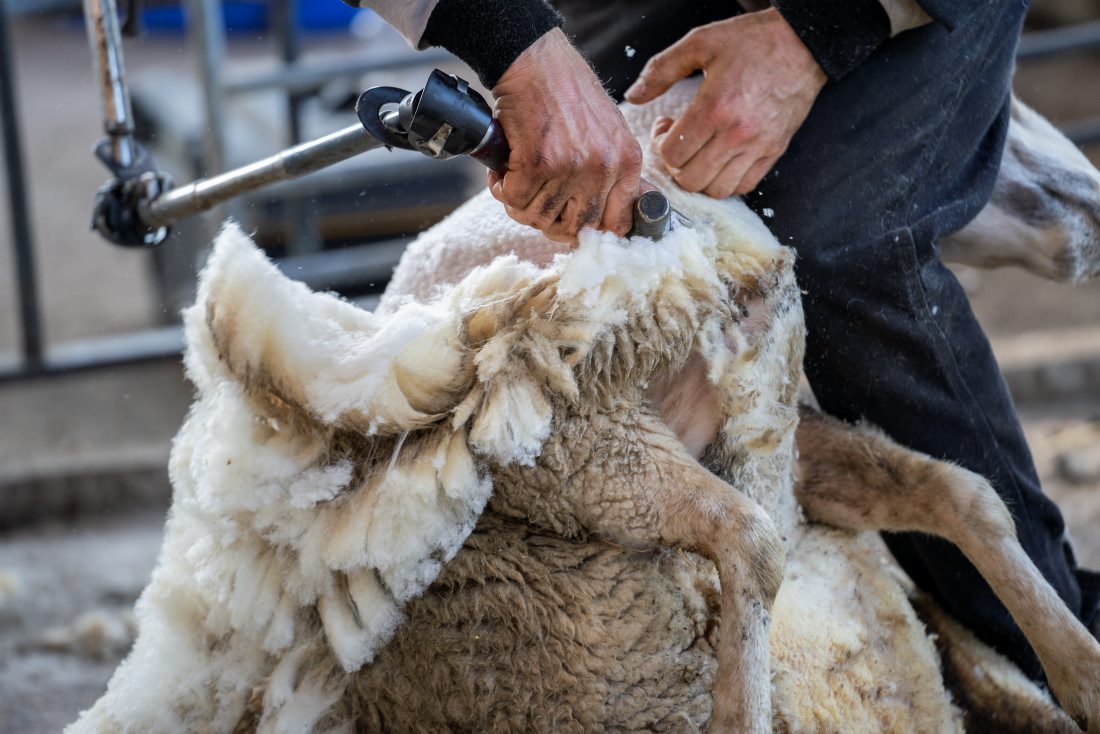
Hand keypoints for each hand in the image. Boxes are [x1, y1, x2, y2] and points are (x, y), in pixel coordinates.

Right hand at [490, 28, 643, 242]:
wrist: (535, 60)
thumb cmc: (566, 92)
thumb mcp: (609, 131)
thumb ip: (613, 173)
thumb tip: (616, 221)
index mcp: (627, 160)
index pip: (617, 225)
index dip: (590, 234)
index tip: (571, 226)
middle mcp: (604, 167)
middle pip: (575, 229)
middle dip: (549, 222)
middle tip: (534, 202)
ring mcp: (572, 168)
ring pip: (540, 218)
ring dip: (520, 205)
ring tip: (516, 180)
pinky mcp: (538, 164)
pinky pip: (516, 201)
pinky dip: (502, 190)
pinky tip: (503, 172)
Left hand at [624, 9, 826, 198]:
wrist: (802, 43)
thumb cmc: (751, 41)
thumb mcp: (700, 43)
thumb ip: (661, 70)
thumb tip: (633, 96)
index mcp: (715, 107)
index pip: (672, 154)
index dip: (660, 145)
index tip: (665, 127)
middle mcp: (737, 133)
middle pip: (690, 179)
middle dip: (675, 165)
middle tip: (678, 143)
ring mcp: (758, 146)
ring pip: (716, 190)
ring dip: (699, 177)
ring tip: (698, 153)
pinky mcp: (774, 151)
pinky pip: (744, 186)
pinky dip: (725, 181)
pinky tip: (719, 159)